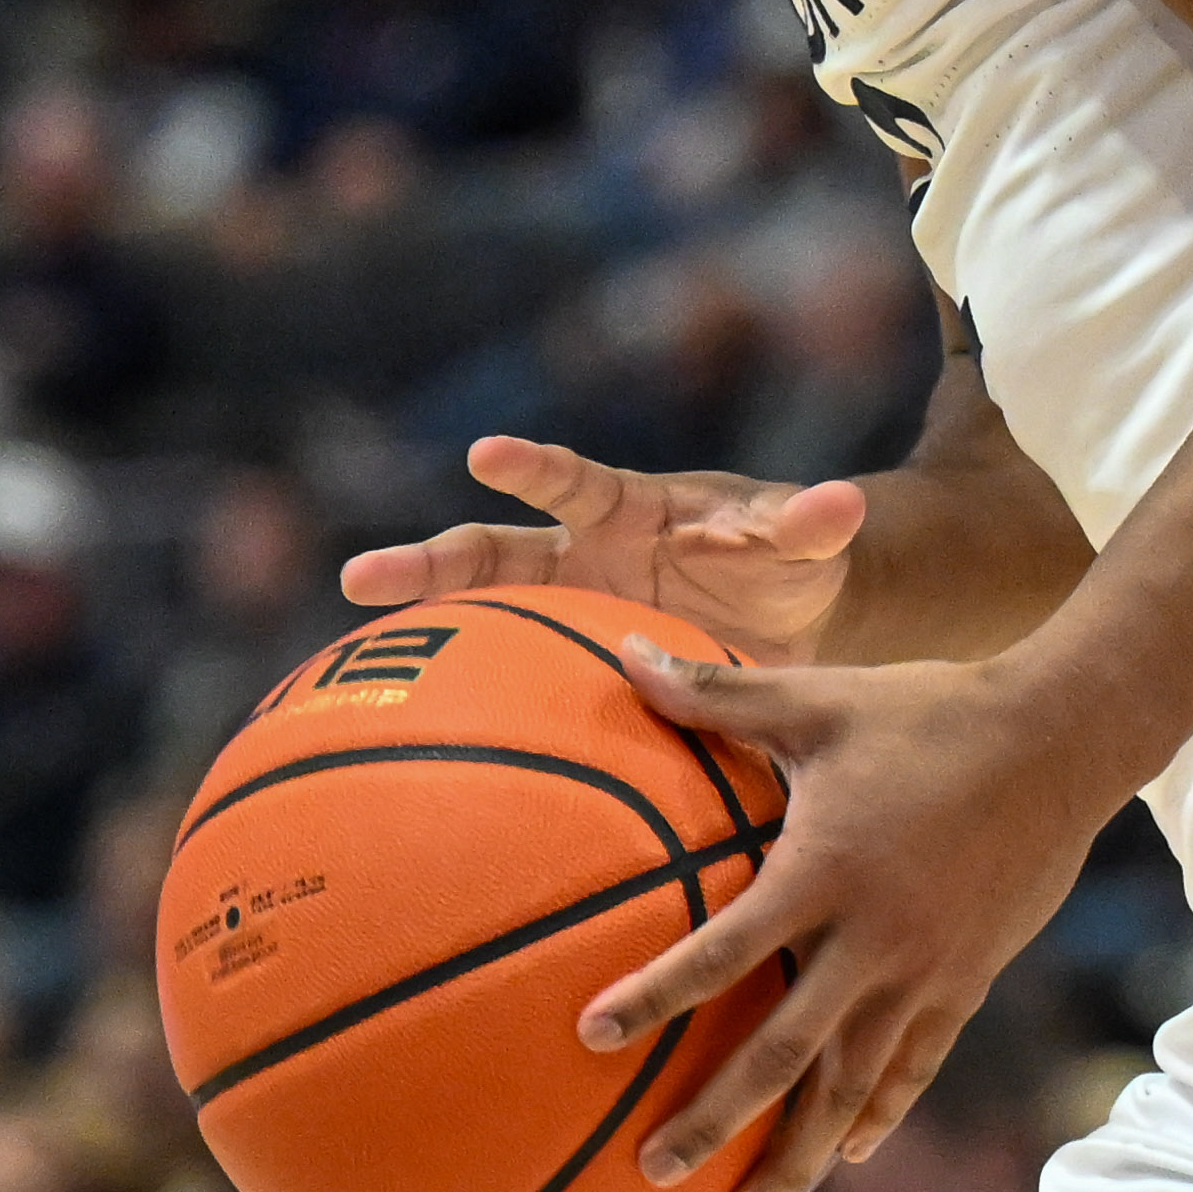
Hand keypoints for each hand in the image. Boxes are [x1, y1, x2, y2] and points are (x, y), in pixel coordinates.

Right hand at [339, 435, 870, 662]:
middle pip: (489, 553)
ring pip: (480, 618)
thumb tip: (842, 505)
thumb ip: (813, 525)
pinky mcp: (569, 661)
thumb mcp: (804, 544)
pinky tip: (403, 735)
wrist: (783, 617)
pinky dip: (466, 701)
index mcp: (629, 510)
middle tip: (362, 579)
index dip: (532, 470)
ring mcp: (566, 609)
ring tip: (350, 665)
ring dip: (422, 633)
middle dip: (426, 561)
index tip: (486, 456)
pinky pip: (509, 678)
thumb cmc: (785, 564)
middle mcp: (579, 554)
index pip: (573, 482)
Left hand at [576, 641, 1100, 1191]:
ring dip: (796, 1154)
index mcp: (823, 873)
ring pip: (851, 1087)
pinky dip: (878, 1115)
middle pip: (783, 1055)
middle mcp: (872, 941)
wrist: (1062, 740)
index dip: (655, 997)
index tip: (591, 1036)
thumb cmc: (929, 710)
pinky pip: (914, 1067)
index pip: (722, 952)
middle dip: (715, 1118)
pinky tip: (846, 1152)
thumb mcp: (817, 697)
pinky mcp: (966, 983)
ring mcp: (925, 973)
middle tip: (653, 1169)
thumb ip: (714, 694)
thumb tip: (621, 654)